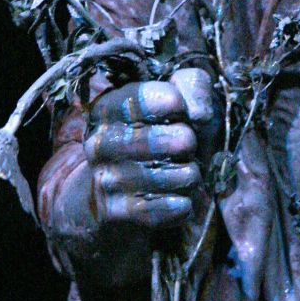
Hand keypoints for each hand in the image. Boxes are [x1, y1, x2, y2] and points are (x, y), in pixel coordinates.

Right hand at [84, 68, 216, 229]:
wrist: (111, 196)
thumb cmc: (151, 141)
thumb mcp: (170, 104)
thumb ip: (191, 87)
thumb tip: (200, 115)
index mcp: (108, 108)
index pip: (165, 98)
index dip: (184, 106)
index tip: (181, 114)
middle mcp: (100, 143)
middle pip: (182, 139)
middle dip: (192, 146)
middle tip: (180, 149)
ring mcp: (106, 180)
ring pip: (184, 176)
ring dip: (191, 177)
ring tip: (176, 175)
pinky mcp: (117, 213)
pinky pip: (177, 207)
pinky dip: (185, 205)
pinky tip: (171, 199)